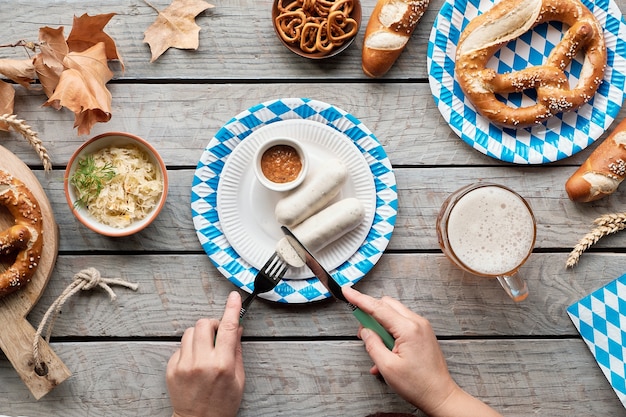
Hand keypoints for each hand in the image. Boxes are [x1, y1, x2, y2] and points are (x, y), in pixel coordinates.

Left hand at [166, 291, 244, 416]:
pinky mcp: (171, 369)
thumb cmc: (222, 404)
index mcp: (222, 364)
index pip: (227, 328)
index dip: (232, 309)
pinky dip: (189, 349)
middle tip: (217, 335)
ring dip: (200, 335)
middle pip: (204, 324)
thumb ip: (236, 350)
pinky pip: (180, 346)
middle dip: (212, 324)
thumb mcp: (238, 379)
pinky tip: (195, 362)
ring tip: (205, 351)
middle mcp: (201, 362)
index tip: (234, 297)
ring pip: (190, 332)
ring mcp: (184, 365)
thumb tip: (236, 328)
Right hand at [343, 286, 501, 416]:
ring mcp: (422, 327)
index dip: (359, 299)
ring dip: (380, 324)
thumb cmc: (418, 385)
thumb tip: (365, 331)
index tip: (347, 291)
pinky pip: (401, 323)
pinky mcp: (423, 333)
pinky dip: (390, 332)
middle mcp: (417, 323)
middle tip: (362, 332)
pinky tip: (386, 351)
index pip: (378, 308)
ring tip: (378, 347)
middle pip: (386, 305)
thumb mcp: (387, 367)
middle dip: (370, 314)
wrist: (440, 396)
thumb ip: (372, 345)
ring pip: (393, 313)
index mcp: (408, 329)